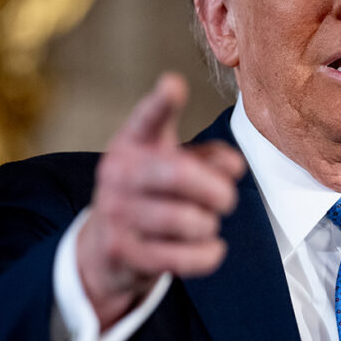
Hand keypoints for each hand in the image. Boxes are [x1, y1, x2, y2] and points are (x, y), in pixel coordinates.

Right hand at [76, 73, 244, 328]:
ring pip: (186, 220)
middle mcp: (118, 174)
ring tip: (205, 224)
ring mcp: (116, 213)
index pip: (148, 119)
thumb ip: (208, 157)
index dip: (161, 102)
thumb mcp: (174, 165)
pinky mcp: (123, 253)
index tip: (173, 84)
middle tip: (228, 199)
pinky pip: (182, 257)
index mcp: (133, 143)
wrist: (105, 249)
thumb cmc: (152, 195)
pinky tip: (211, 248)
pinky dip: (208, 254)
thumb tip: (234, 166)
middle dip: (216, 189)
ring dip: (209, 224)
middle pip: (179, 174)